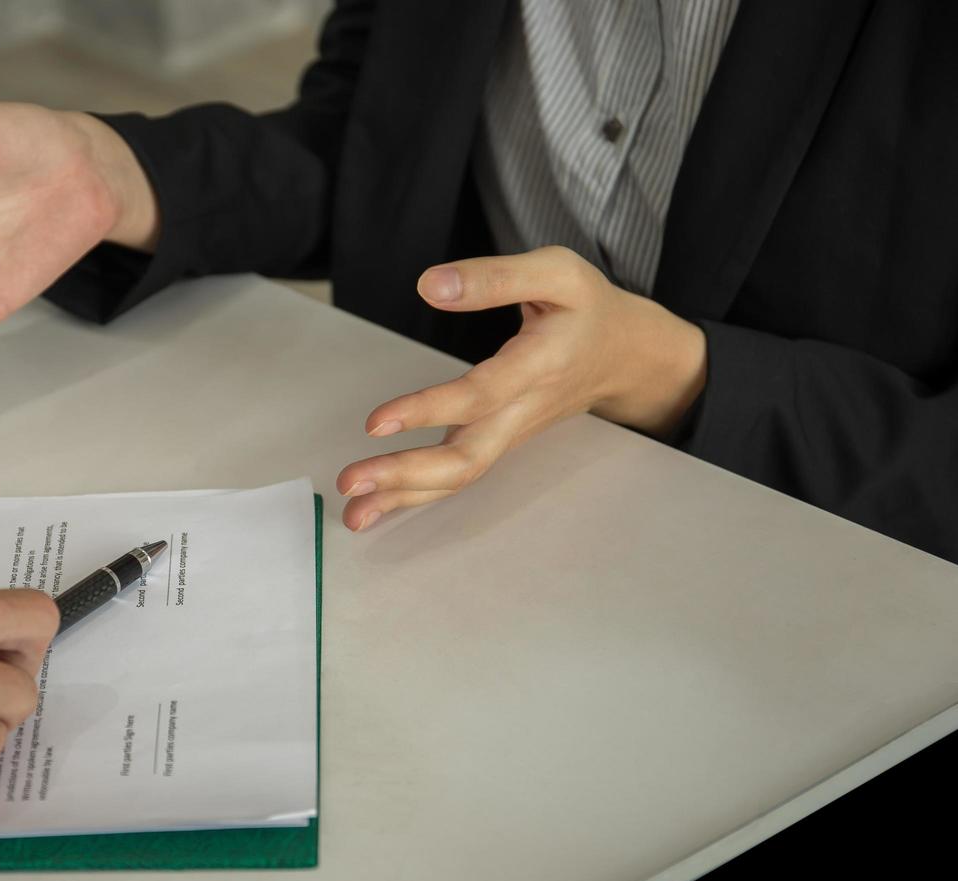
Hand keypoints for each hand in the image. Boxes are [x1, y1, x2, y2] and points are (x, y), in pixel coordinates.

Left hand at [336, 246, 706, 529]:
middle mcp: (522, 410)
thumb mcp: (556, 271)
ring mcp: (510, 433)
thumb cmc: (587, 308)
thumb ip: (494, 277)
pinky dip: (415, 495)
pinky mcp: (499, 440)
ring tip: (352, 511)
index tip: (377, 422)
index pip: (480, 396)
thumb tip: (429, 285)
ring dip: (404, 496)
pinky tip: (375, 506)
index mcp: (538, 366)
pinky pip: (458, 475)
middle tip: (351, 481)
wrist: (627, 355)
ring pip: (460, 475)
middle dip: (407, 474)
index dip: (430, 410)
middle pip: (467, 457)